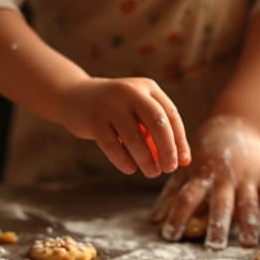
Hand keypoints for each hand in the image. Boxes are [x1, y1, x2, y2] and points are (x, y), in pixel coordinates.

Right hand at [55, 77, 190, 177]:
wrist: (75, 97)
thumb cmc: (116, 110)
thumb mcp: (138, 112)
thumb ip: (159, 132)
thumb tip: (184, 161)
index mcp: (147, 87)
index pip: (171, 114)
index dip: (179, 139)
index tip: (183, 161)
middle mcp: (130, 91)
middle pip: (157, 123)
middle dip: (167, 149)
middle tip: (169, 168)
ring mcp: (110, 104)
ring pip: (134, 137)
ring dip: (146, 159)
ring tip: (152, 173)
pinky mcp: (93, 119)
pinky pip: (112, 145)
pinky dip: (123, 160)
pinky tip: (130, 169)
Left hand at [148, 116, 259, 247]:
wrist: (237, 123)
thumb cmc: (205, 150)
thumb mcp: (186, 167)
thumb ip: (171, 194)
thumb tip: (152, 222)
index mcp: (202, 174)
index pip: (187, 197)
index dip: (177, 216)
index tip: (169, 236)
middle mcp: (224, 177)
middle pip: (220, 203)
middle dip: (217, 225)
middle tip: (213, 247)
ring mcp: (247, 178)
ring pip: (248, 204)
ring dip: (248, 225)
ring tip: (246, 245)